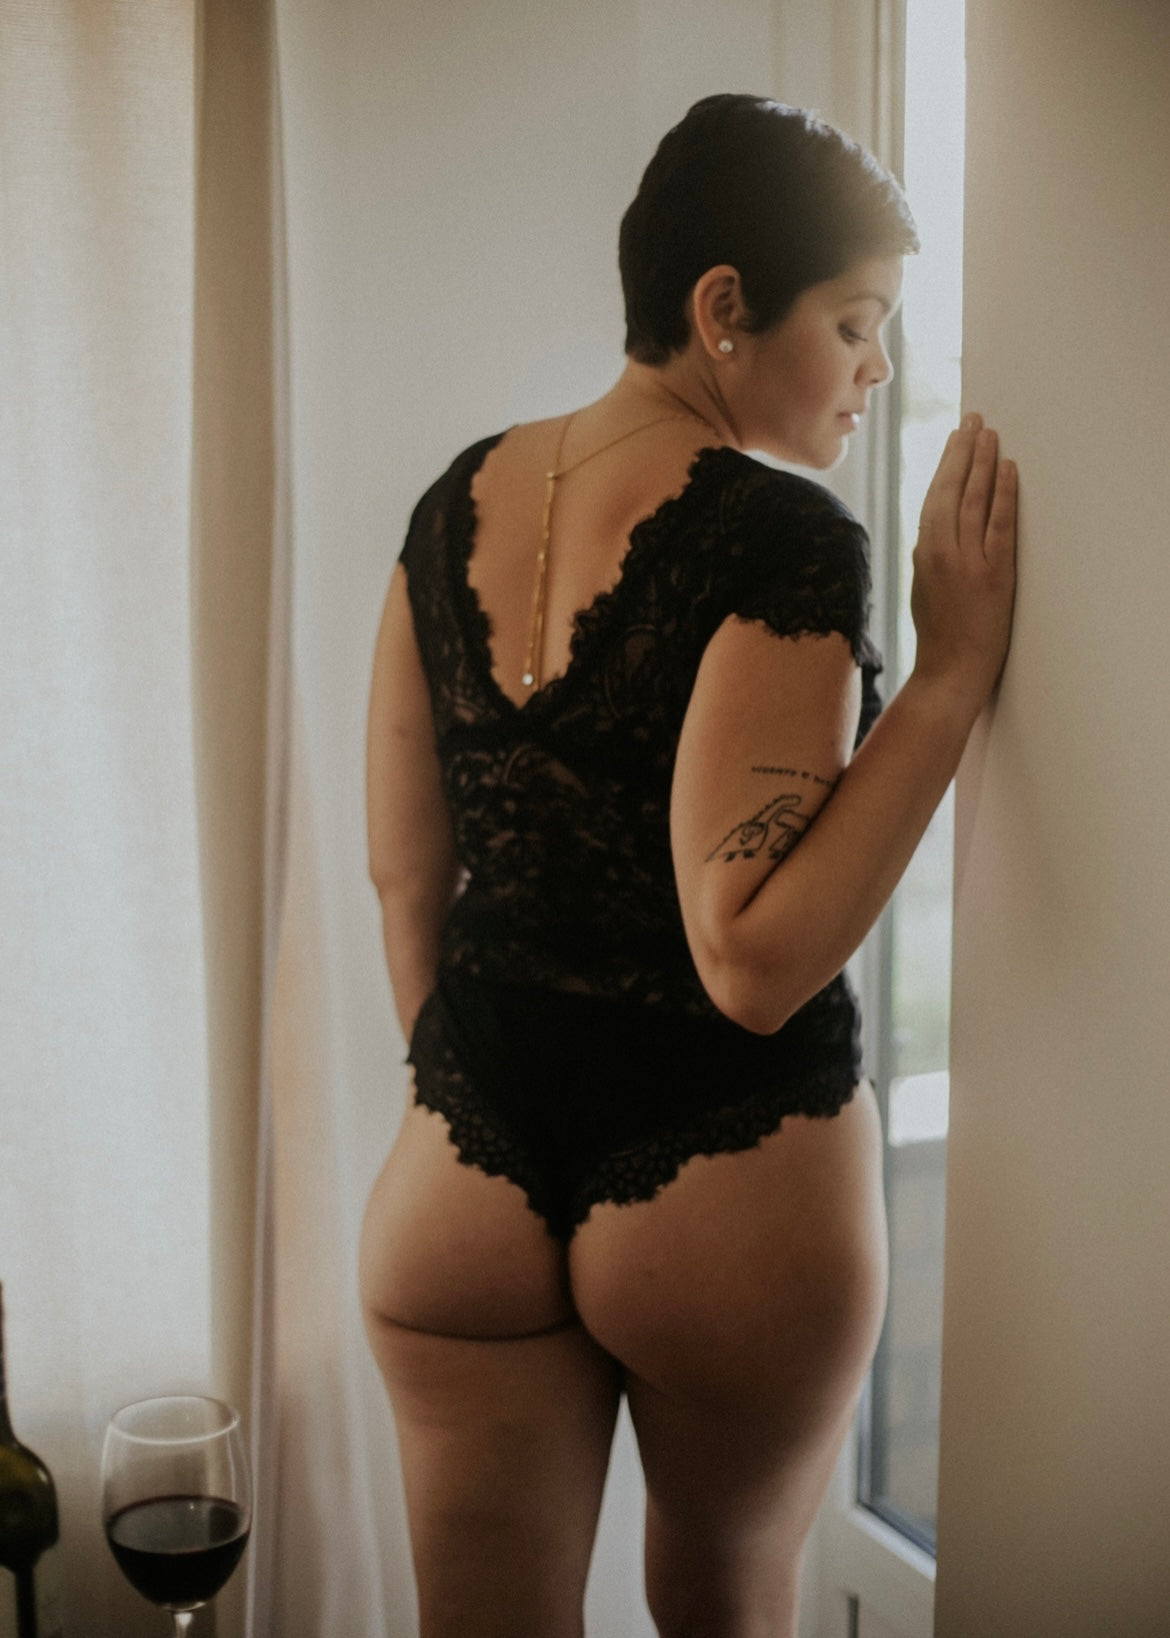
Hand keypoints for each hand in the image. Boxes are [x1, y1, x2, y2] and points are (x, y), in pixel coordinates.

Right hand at [909, 413, 1017, 709]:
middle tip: (974, 420)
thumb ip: (928, 556)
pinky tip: (1008, 469)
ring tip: (991, 434)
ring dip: (984, 463)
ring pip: (975, 499)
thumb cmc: (938, 635)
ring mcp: (968, 561)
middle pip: (953, 489)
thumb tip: (934, 529)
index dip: (947, 463)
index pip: (935, 495)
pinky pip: (999, 524)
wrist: (950, 671)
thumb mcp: (922, 589)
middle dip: (964, 451)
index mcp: (922, 552)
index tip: (956, 438)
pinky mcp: (994, 574)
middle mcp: (942, 551)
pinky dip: (1004, 493)